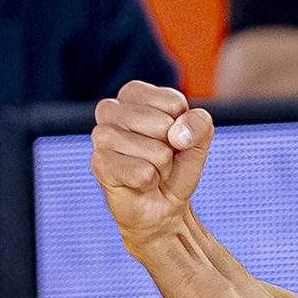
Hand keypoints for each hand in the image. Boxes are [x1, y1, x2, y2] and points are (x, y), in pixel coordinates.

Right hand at [92, 83, 213, 252]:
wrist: (163, 204)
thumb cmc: (176, 166)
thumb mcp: (199, 140)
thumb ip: (199, 124)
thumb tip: (177, 134)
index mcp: (134, 94)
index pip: (174, 103)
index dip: (182, 126)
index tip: (172, 137)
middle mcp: (111, 110)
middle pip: (163, 125)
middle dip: (171, 149)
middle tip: (160, 158)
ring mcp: (100, 136)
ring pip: (156, 151)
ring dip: (162, 167)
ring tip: (150, 170)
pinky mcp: (98, 164)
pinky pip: (142, 173)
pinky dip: (149, 182)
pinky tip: (139, 183)